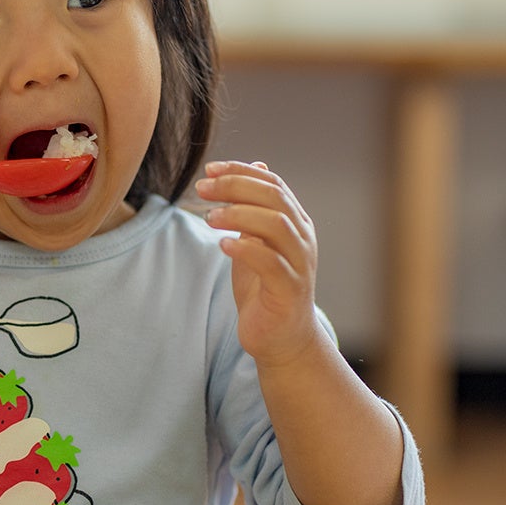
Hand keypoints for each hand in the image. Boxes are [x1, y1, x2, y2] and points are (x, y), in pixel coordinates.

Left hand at [197, 160, 325, 365]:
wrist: (281, 338)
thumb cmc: (265, 288)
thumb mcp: (256, 241)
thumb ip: (254, 208)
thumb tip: (256, 165)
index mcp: (295, 223)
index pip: (273, 184)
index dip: (241, 172)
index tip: (209, 170)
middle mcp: (303, 239)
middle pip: (274, 198)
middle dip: (235, 187)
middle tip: (202, 189)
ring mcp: (299, 264)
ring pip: (276, 225)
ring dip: (239, 214)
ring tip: (209, 218)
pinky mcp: (289, 291)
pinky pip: (271, 262)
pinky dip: (246, 249)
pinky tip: (223, 245)